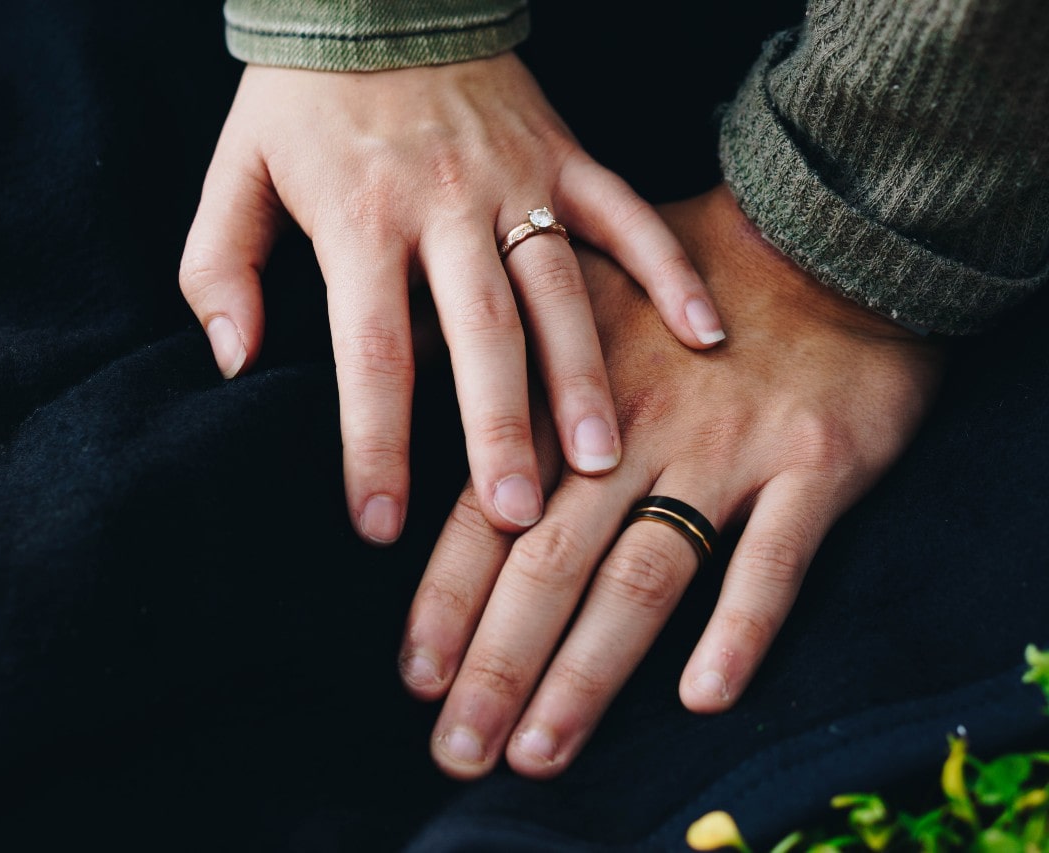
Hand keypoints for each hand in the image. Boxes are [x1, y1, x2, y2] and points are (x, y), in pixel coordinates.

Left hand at [179, 53, 723, 544]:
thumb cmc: (299, 98)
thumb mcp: (234, 174)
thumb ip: (219, 269)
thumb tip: (234, 364)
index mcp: (360, 221)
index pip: (371, 352)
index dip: (374, 443)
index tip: (378, 524)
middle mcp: (444, 207)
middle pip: (479, 335)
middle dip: (497, 431)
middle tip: (518, 520)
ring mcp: (515, 179)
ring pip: (558, 289)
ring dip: (583, 376)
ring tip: (603, 459)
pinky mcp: (565, 155)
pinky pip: (625, 215)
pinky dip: (666, 270)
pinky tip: (705, 335)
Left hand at [398, 183, 945, 778]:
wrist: (827, 233)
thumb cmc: (686, 274)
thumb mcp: (574, 285)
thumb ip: (498, 347)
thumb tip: (404, 379)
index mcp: (566, 393)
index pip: (487, 511)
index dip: (446, 597)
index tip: (413, 676)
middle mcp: (633, 428)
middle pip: (552, 558)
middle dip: (498, 661)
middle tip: (458, 748)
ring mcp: (725, 448)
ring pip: (646, 574)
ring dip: (590, 671)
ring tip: (542, 749)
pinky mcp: (814, 460)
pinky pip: (776, 557)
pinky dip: (741, 626)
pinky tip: (703, 695)